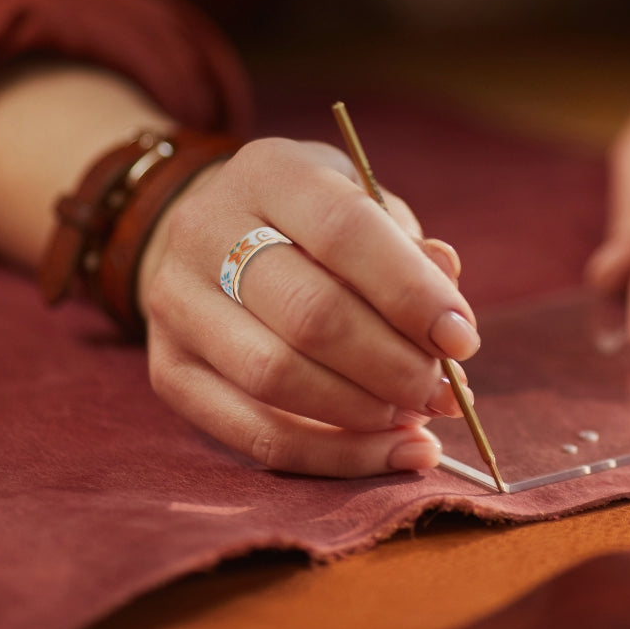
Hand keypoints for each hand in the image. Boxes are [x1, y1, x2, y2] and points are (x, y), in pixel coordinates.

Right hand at [137, 137, 477, 476]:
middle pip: (309, 313)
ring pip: (275, 377)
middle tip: (442, 390)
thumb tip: (448, 310)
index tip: (461, 339)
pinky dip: (331, 456)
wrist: (212, 237)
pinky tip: (386, 452)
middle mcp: (206, 230)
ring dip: (363, 412)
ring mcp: (175, 302)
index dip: (409, 292)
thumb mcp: (359, 203)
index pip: (343, 230)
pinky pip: (252, 434)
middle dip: (391, 364)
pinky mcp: (168, 369)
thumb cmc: (309, 222)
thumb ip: (406, 249)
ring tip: (416, 417)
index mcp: (268, 172)